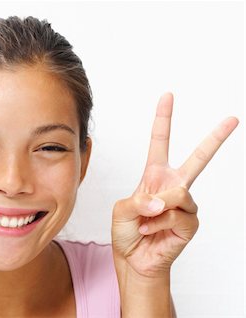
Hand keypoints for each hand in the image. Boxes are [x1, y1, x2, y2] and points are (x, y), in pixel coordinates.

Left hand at [111, 93, 237, 277]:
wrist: (133, 259)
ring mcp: (184, 204)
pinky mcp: (191, 223)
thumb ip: (140, 200)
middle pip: (198, 159)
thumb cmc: (127, 232)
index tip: (168, 96)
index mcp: (154, 176)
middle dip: (215, 138)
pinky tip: (152, 231)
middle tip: (233, 119)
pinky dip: (158, 223)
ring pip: (178, 193)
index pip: (160, 142)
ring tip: (145, 221)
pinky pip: (176, 215)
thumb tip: (162, 201)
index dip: (163, 119)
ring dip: (155, 209)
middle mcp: (173, 186)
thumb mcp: (122, 210)